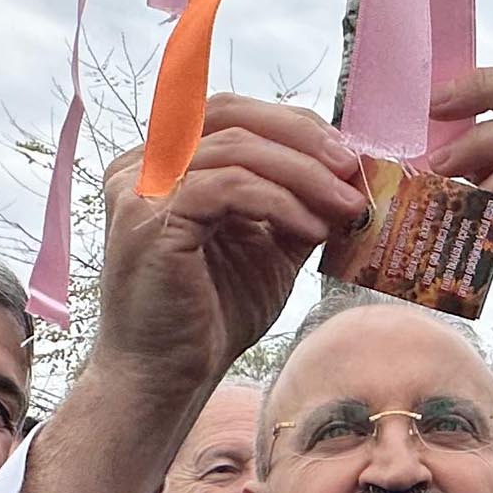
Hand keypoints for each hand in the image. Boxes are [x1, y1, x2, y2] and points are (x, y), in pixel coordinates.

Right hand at [25, 98, 365, 492]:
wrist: (165, 378)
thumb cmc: (210, 315)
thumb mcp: (265, 246)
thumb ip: (293, 203)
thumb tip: (348, 173)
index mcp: (162, 163)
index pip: (231, 114)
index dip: (293, 125)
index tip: (347, 156)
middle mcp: (139, 165)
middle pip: (230, 114)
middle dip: (302, 136)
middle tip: (353, 168)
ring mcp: (138, 189)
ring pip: (236, 150)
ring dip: (303, 175)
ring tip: (346, 209)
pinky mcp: (149, 220)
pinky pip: (229, 188)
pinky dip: (280, 203)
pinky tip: (312, 230)